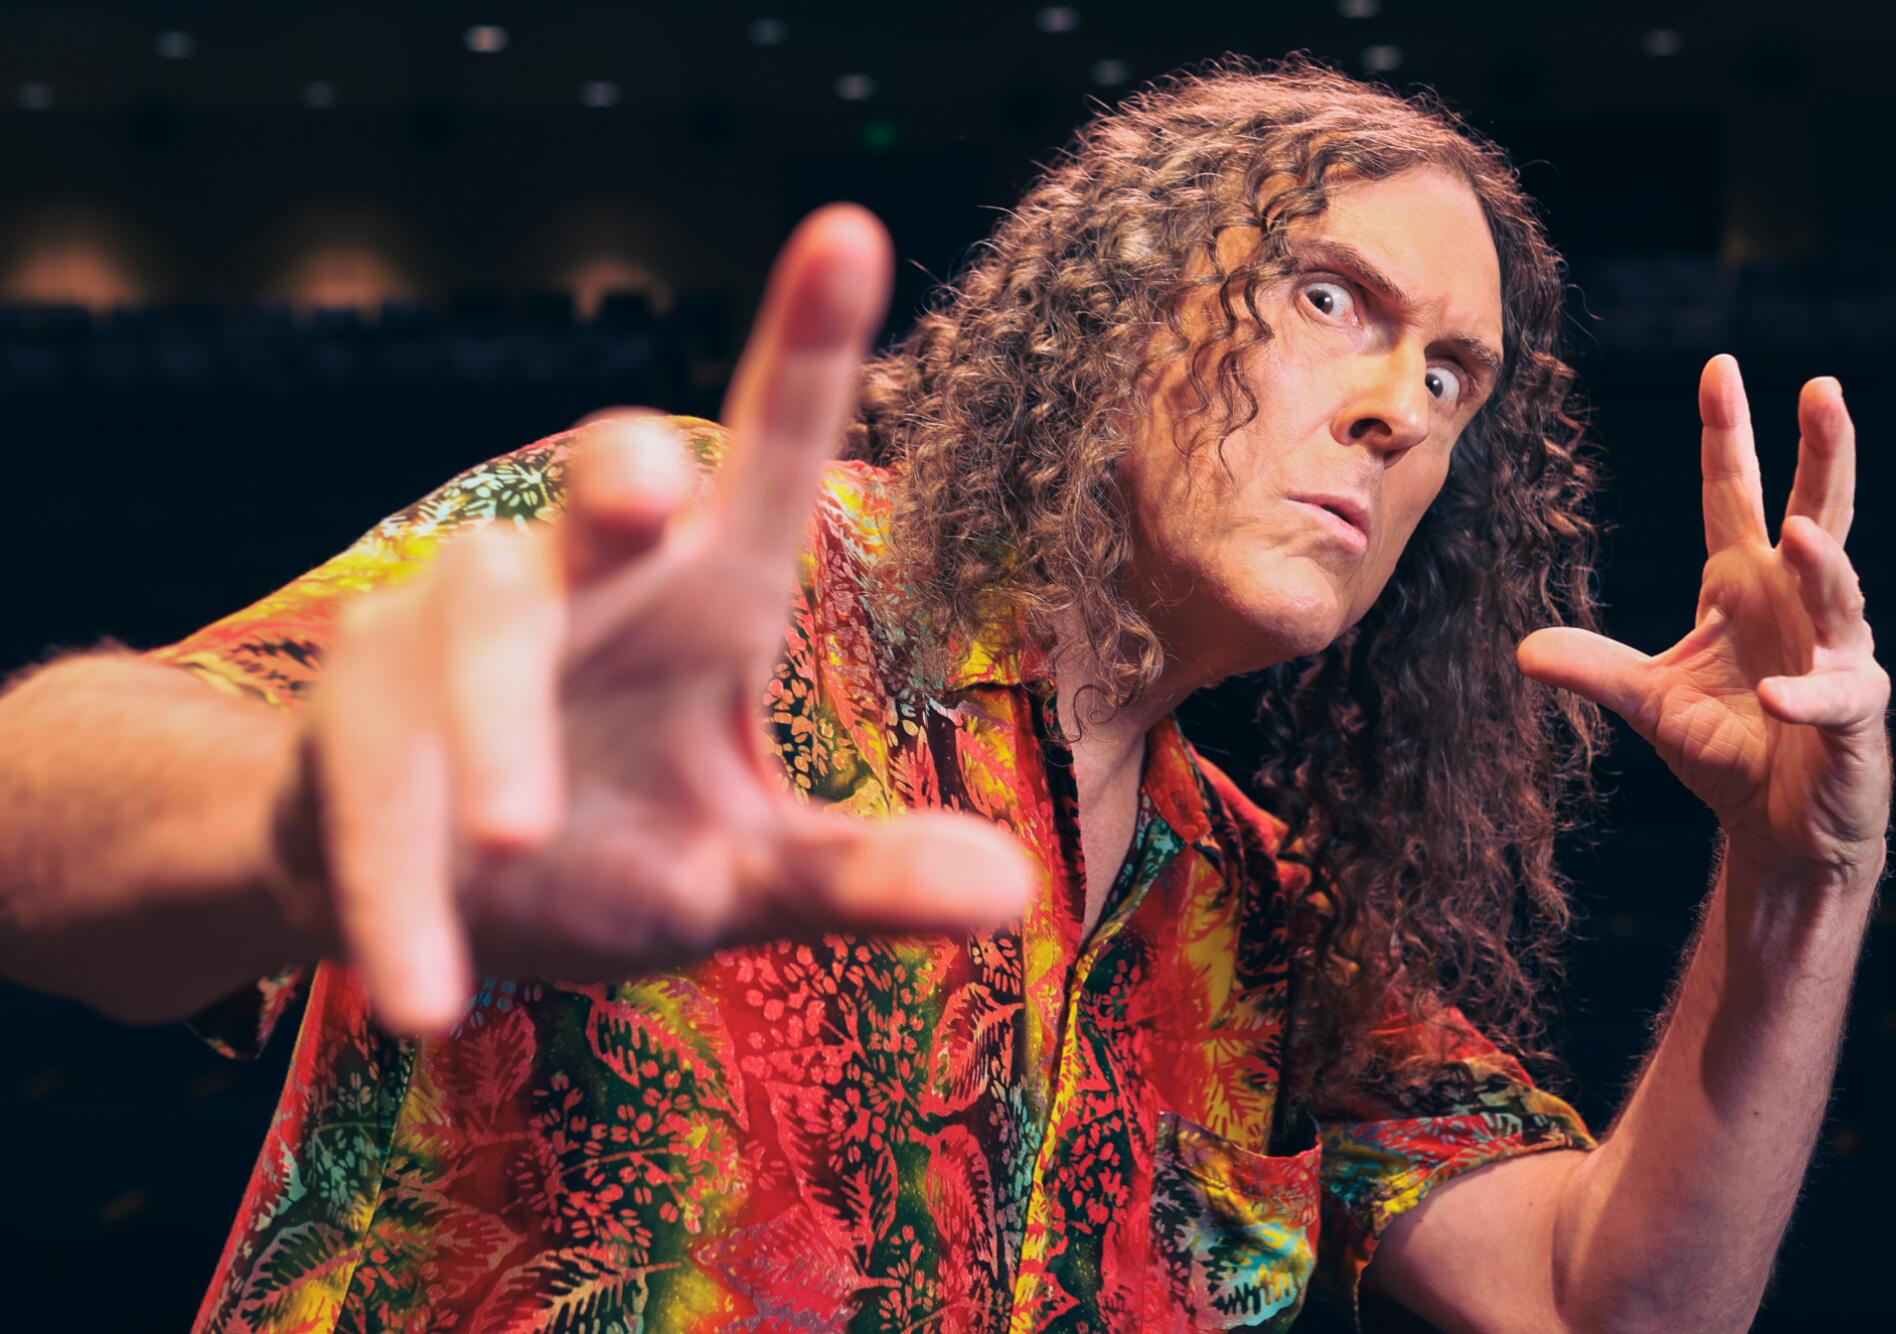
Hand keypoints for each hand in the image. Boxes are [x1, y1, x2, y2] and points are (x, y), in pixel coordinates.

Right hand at [278, 205, 1036, 1034]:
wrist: (438, 909)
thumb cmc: (612, 848)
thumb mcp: (744, 875)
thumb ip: (860, 876)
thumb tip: (1019, 890)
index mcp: (705, 602)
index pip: (771, 467)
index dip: (807, 354)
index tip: (852, 233)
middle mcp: (586, 593)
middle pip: (594, 506)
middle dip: (614, 482)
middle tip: (651, 478)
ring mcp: (451, 647)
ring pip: (465, 636)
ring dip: (489, 732)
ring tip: (514, 842)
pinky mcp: (351, 733)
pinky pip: (365, 787)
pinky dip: (393, 889)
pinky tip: (428, 997)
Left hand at [1518, 354, 1890, 883]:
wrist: (1781, 823)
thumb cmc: (1729, 746)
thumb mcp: (1648, 702)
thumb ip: (1595, 669)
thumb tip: (1523, 651)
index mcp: (1745, 584)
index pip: (1736, 494)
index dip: (1728, 433)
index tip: (1720, 367)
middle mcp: (1797, 603)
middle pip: (1817, 512)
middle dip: (1823, 453)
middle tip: (1822, 388)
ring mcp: (1834, 653)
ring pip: (1837, 594)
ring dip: (1819, 565)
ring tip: (1794, 533)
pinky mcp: (1851, 713)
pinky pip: (1831, 695)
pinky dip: (1802, 694)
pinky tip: (1771, 693)